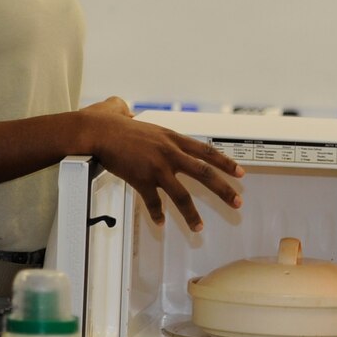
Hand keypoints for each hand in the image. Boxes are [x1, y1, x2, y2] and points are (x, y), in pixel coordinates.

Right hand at [80, 97, 243, 230]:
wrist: (97, 132)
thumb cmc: (110, 123)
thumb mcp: (129, 113)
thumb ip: (132, 112)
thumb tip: (125, 110)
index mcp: (172, 138)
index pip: (207, 151)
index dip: (225, 163)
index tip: (240, 172)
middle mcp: (170, 153)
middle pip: (205, 174)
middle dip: (224, 190)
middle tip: (237, 202)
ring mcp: (157, 168)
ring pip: (181, 196)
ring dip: (191, 214)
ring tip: (198, 227)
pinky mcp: (141, 180)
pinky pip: (153, 202)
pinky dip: (156, 214)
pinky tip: (160, 223)